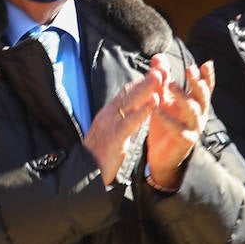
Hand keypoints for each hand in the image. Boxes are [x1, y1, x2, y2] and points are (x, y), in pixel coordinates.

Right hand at [82, 66, 159, 184]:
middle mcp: (106, 116)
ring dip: (146, 88)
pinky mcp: (114, 138)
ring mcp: (109, 125)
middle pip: (128, 93)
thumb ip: (117, 122)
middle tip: (161, 67)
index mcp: (106, 115)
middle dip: (145, 80)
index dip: (140, 82)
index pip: (125, 94)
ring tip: (160, 76)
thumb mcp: (108, 135)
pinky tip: (155, 102)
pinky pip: (130, 122)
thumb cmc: (97, 158)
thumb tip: (127, 113)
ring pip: (129, 103)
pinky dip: (143, 110)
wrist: (83, 177)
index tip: (154, 72)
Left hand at [145, 55, 213, 189]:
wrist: (161, 154)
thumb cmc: (165, 124)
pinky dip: (166, 118)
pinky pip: (177, 128)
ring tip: (171, 85)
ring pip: (192, 110)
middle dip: (197, 82)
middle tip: (190, 70)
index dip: (207, 76)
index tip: (206, 63)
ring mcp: (193, 127)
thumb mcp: (163, 99)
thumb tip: (158, 57)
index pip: (205, 87)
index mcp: (195, 103)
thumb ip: (162, 80)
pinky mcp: (184, 139)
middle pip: (202, 96)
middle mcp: (199, 114)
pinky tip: (156, 109)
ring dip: (182, 96)